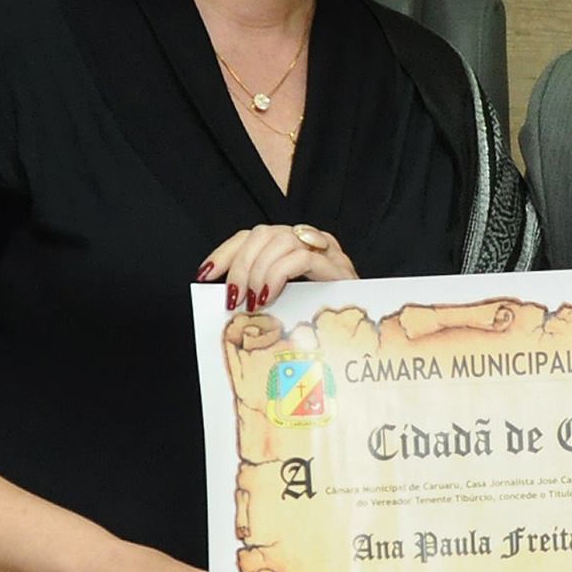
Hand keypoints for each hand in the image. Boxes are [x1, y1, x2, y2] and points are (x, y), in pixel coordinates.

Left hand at [197, 224, 357, 310]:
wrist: (366, 338)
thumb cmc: (325, 324)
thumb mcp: (287, 305)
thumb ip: (263, 294)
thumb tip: (227, 298)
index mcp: (296, 247)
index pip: (254, 235)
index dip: (226, 252)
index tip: (205, 274)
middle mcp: (311, 241)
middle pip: (263, 233)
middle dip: (240, 265)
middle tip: (233, 297)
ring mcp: (327, 251)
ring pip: (279, 240)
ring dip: (257, 272)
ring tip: (253, 302)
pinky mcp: (338, 266)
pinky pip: (300, 258)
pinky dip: (278, 275)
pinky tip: (269, 296)